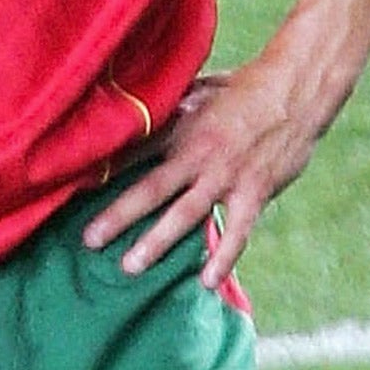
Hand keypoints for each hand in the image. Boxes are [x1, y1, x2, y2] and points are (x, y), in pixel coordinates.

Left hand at [80, 65, 319, 289]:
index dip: (106, 169)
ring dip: (156, 241)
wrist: (295, 89)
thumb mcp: (203, 89)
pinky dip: (223, 257)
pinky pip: (237, 231)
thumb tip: (149, 102)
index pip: (136, 152)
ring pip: (184, 214)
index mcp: (182, 127)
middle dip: (118, 216)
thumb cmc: (248, 87)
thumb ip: (176, 104)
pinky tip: (207, 282)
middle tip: (89, 240)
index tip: (74, 188)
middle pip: (150, 189)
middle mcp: (197, 154)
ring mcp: (225, 176)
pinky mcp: (254, 192)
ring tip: (130, 266)